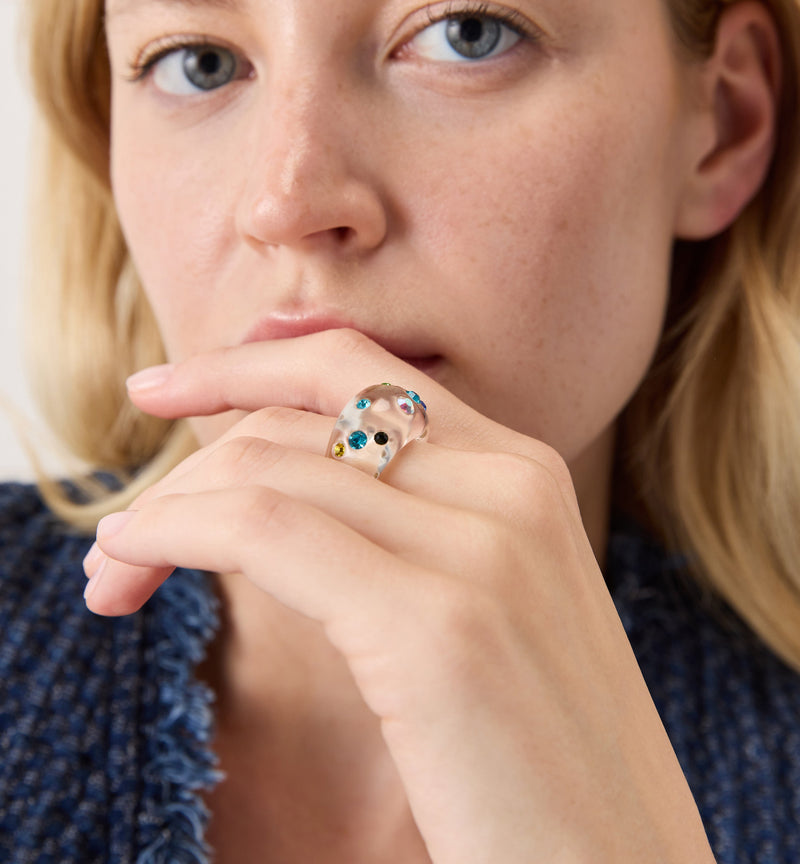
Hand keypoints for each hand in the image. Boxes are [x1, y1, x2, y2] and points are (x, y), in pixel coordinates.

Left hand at [83, 329, 714, 862]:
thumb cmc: (546, 762)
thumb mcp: (494, 610)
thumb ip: (420, 530)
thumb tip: (293, 493)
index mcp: (524, 472)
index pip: (355, 371)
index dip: (243, 365)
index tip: (162, 388)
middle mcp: (509, 484)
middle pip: (296, 420)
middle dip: (186, 464)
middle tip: (122, 540)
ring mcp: (481, 547)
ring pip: (267, 467)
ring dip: (164, 510)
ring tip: (114, 574)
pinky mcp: (436, 626)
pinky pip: (263, 530)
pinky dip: (174, 533)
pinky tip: (132, 567)